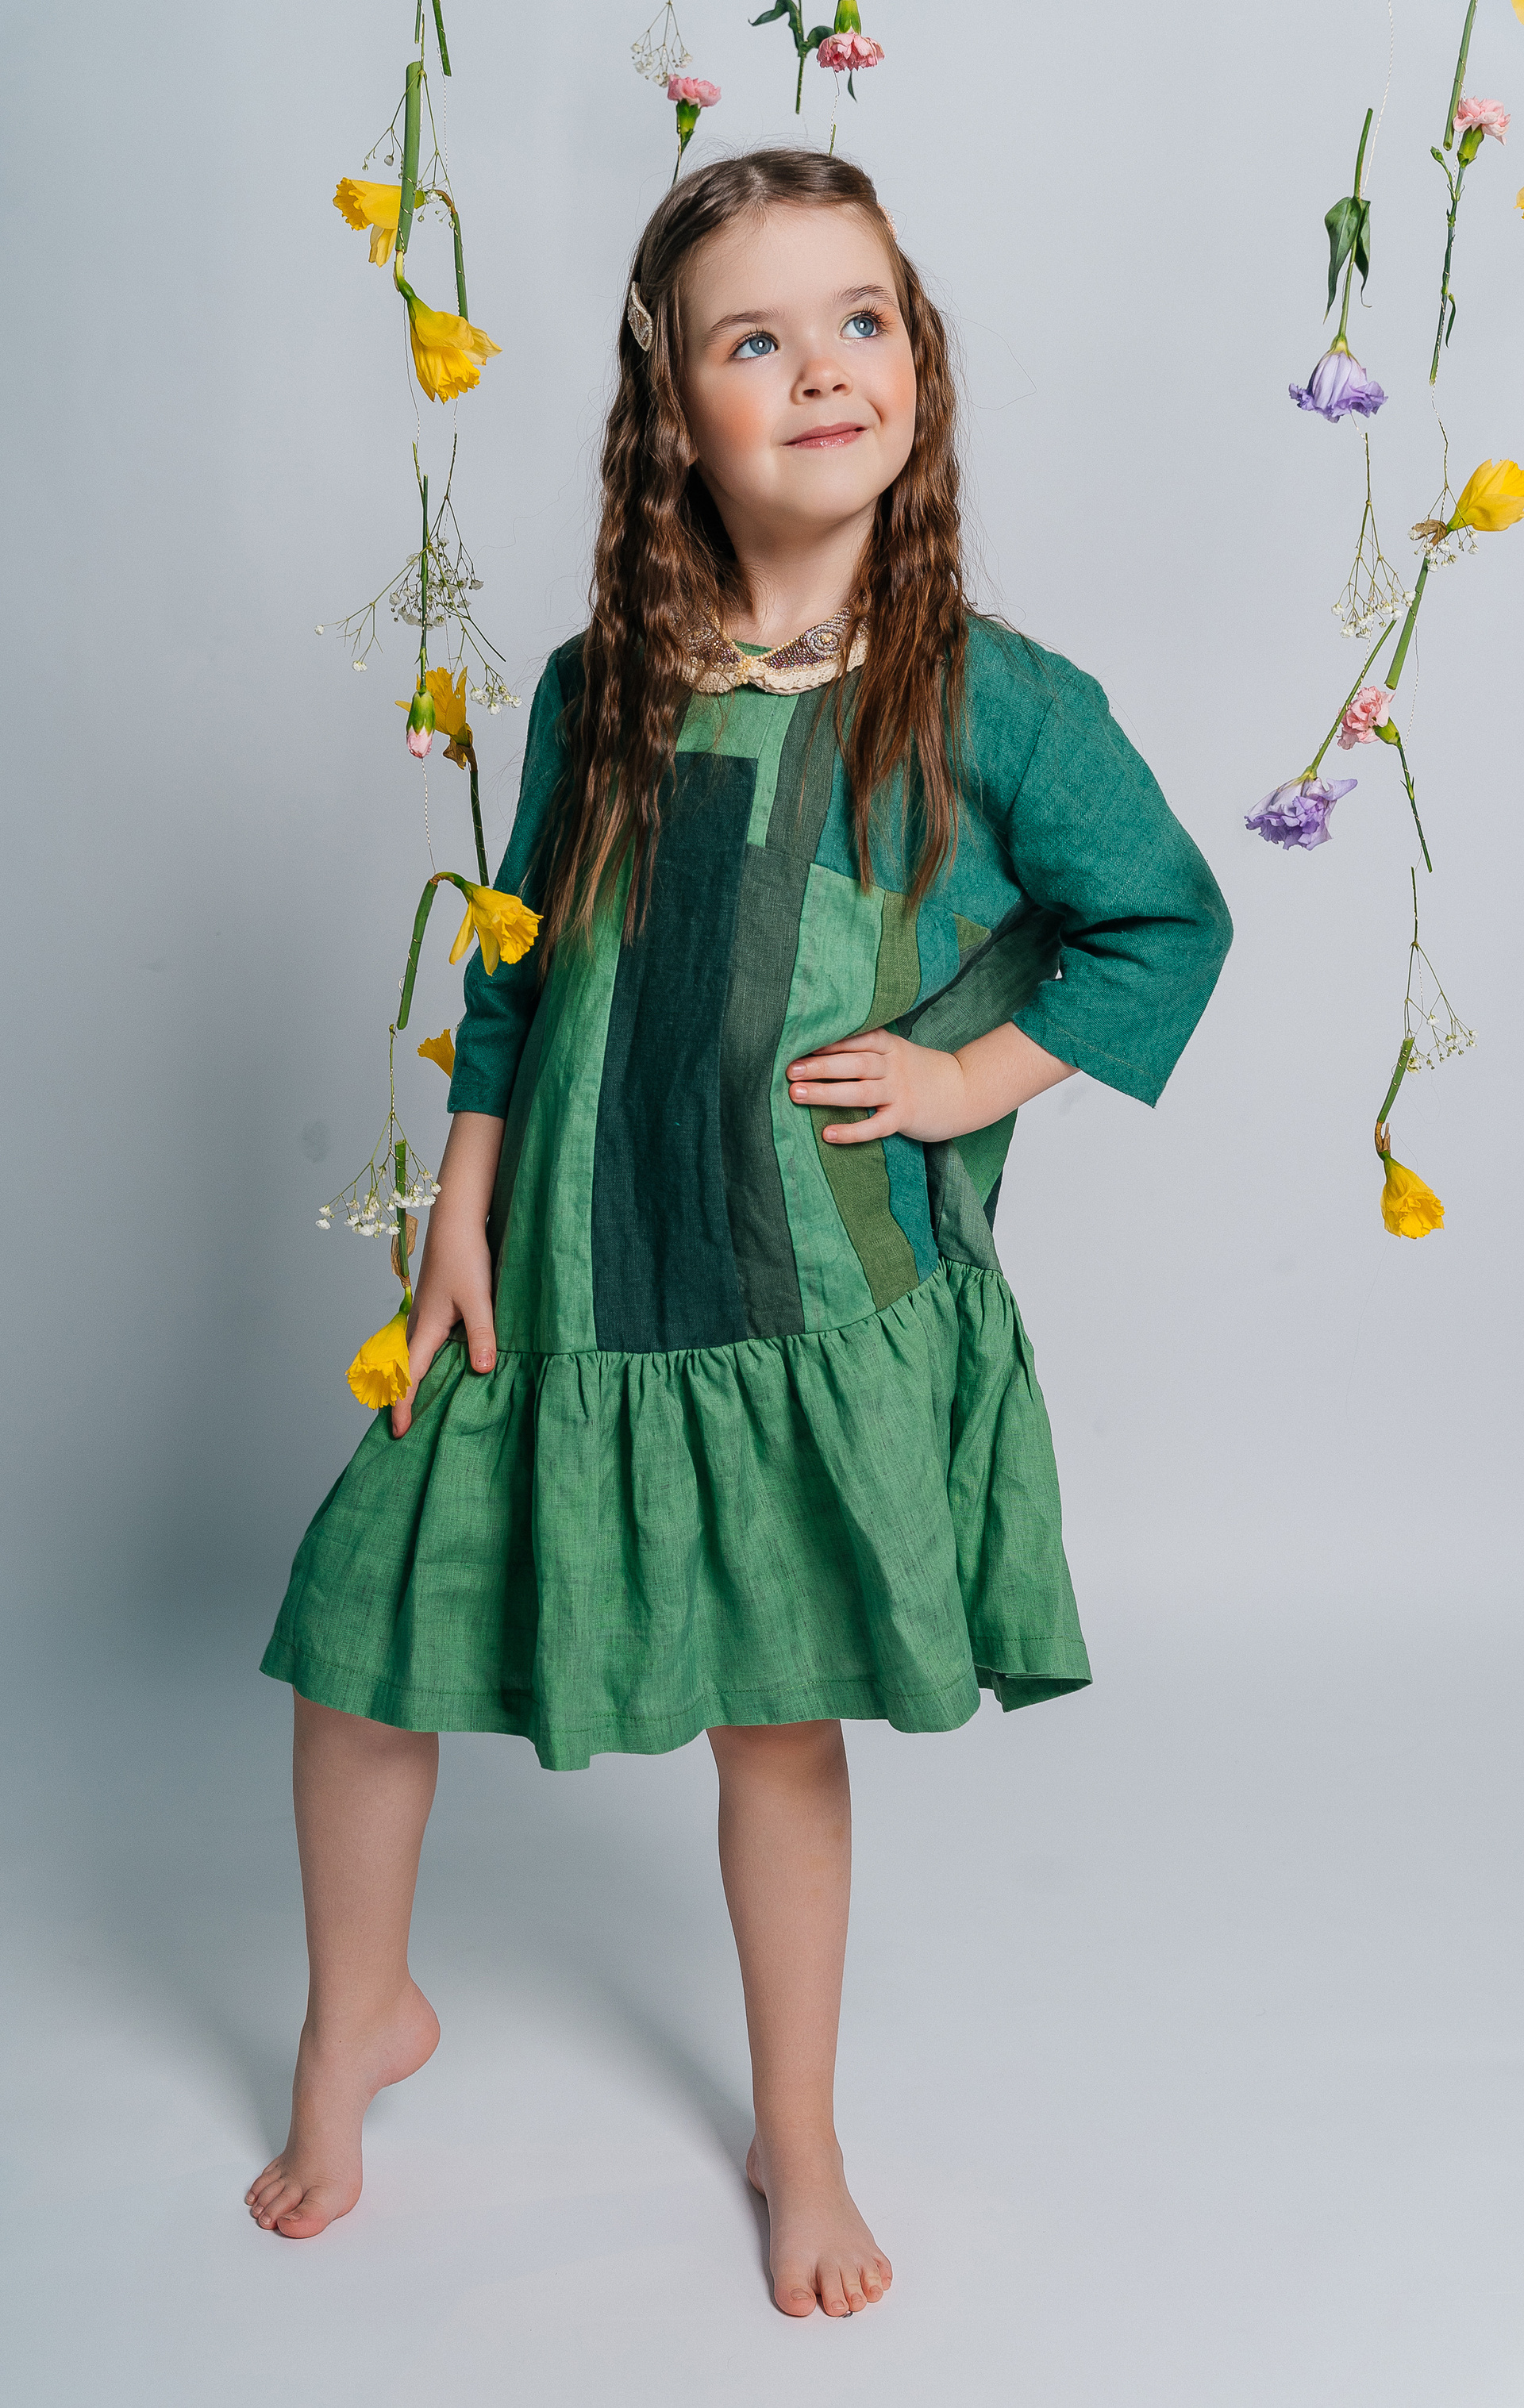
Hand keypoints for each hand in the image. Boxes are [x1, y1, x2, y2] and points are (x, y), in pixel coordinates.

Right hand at [391, 1111, 503, 1435]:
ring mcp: (426, 1315)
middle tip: (399, 1429)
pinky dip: (424, 1363)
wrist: (457, 1221)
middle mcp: (420, 1325)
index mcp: (426, 1328)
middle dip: (399, 1399)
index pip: (409, 1376)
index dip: (402, 1406)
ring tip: (413, 1406)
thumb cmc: (466, 1257)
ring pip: (413, 1356)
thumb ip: (483, 1335)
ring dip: (411, 1381)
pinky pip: (425, 1344)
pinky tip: (438, 1368)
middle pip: (404, 1371)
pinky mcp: (437, 1307)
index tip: (398, 1433)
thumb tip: (484, 1370)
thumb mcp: (479, 1299)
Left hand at [786, 1021, 1076, 1144]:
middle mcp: (893, 1065)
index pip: (855, 1038)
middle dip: (819, 1066)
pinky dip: (851, 1131)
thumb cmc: (919, 1071)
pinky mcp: (905, 1117)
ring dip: (827, 1093)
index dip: (827, 1040)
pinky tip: (828, 1134)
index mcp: (889, 1045)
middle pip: (853, 1063)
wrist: (964, 1090)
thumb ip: (867, 1047)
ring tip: (796, 1095)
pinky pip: (875, 1125)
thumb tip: (819, 1046)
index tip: (796, 1041)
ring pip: (860, 1092)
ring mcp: (900, 1092)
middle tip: (789, 1069)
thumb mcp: (896, 1051)